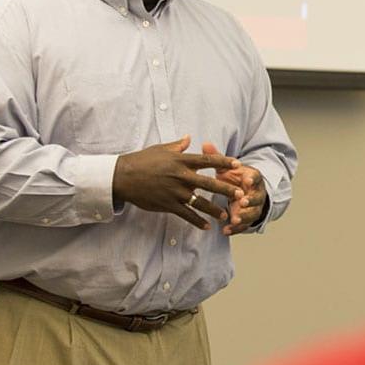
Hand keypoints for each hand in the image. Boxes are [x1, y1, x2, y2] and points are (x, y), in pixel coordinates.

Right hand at [112, 135, 243, 229]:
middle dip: (225, 189)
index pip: (207, 161)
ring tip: (226, 215)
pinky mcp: (168, 205)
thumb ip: (178, 145)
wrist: (124, 176)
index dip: (223, 162)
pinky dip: (196, 221)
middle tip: (240, 194)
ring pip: (199, 202)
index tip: (237, 164)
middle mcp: (181, 176)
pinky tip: (206, 227)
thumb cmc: (142, 160)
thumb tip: (189, 137)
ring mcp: (175, 192)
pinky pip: (186, 215)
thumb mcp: (161, 149)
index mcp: (181, 161)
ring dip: (214, 210)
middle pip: (208, 183)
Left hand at [201, 142, 266, 235]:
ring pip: (252, 213)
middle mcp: (256, 193)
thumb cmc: (235, 178)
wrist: (246, 192)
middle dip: (251, 200)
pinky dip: (235, 229)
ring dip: (244, 216)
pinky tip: (225, 230)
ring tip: (234, 219)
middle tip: (243, 201)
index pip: (256, 177)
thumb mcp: (228, 168)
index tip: (248, 180)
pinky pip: (243, 226)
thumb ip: (218, 159)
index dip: (253, 179)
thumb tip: (205, 144)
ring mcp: (253, 207)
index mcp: (253, 178)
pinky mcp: (248, 219)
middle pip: (257, 197)